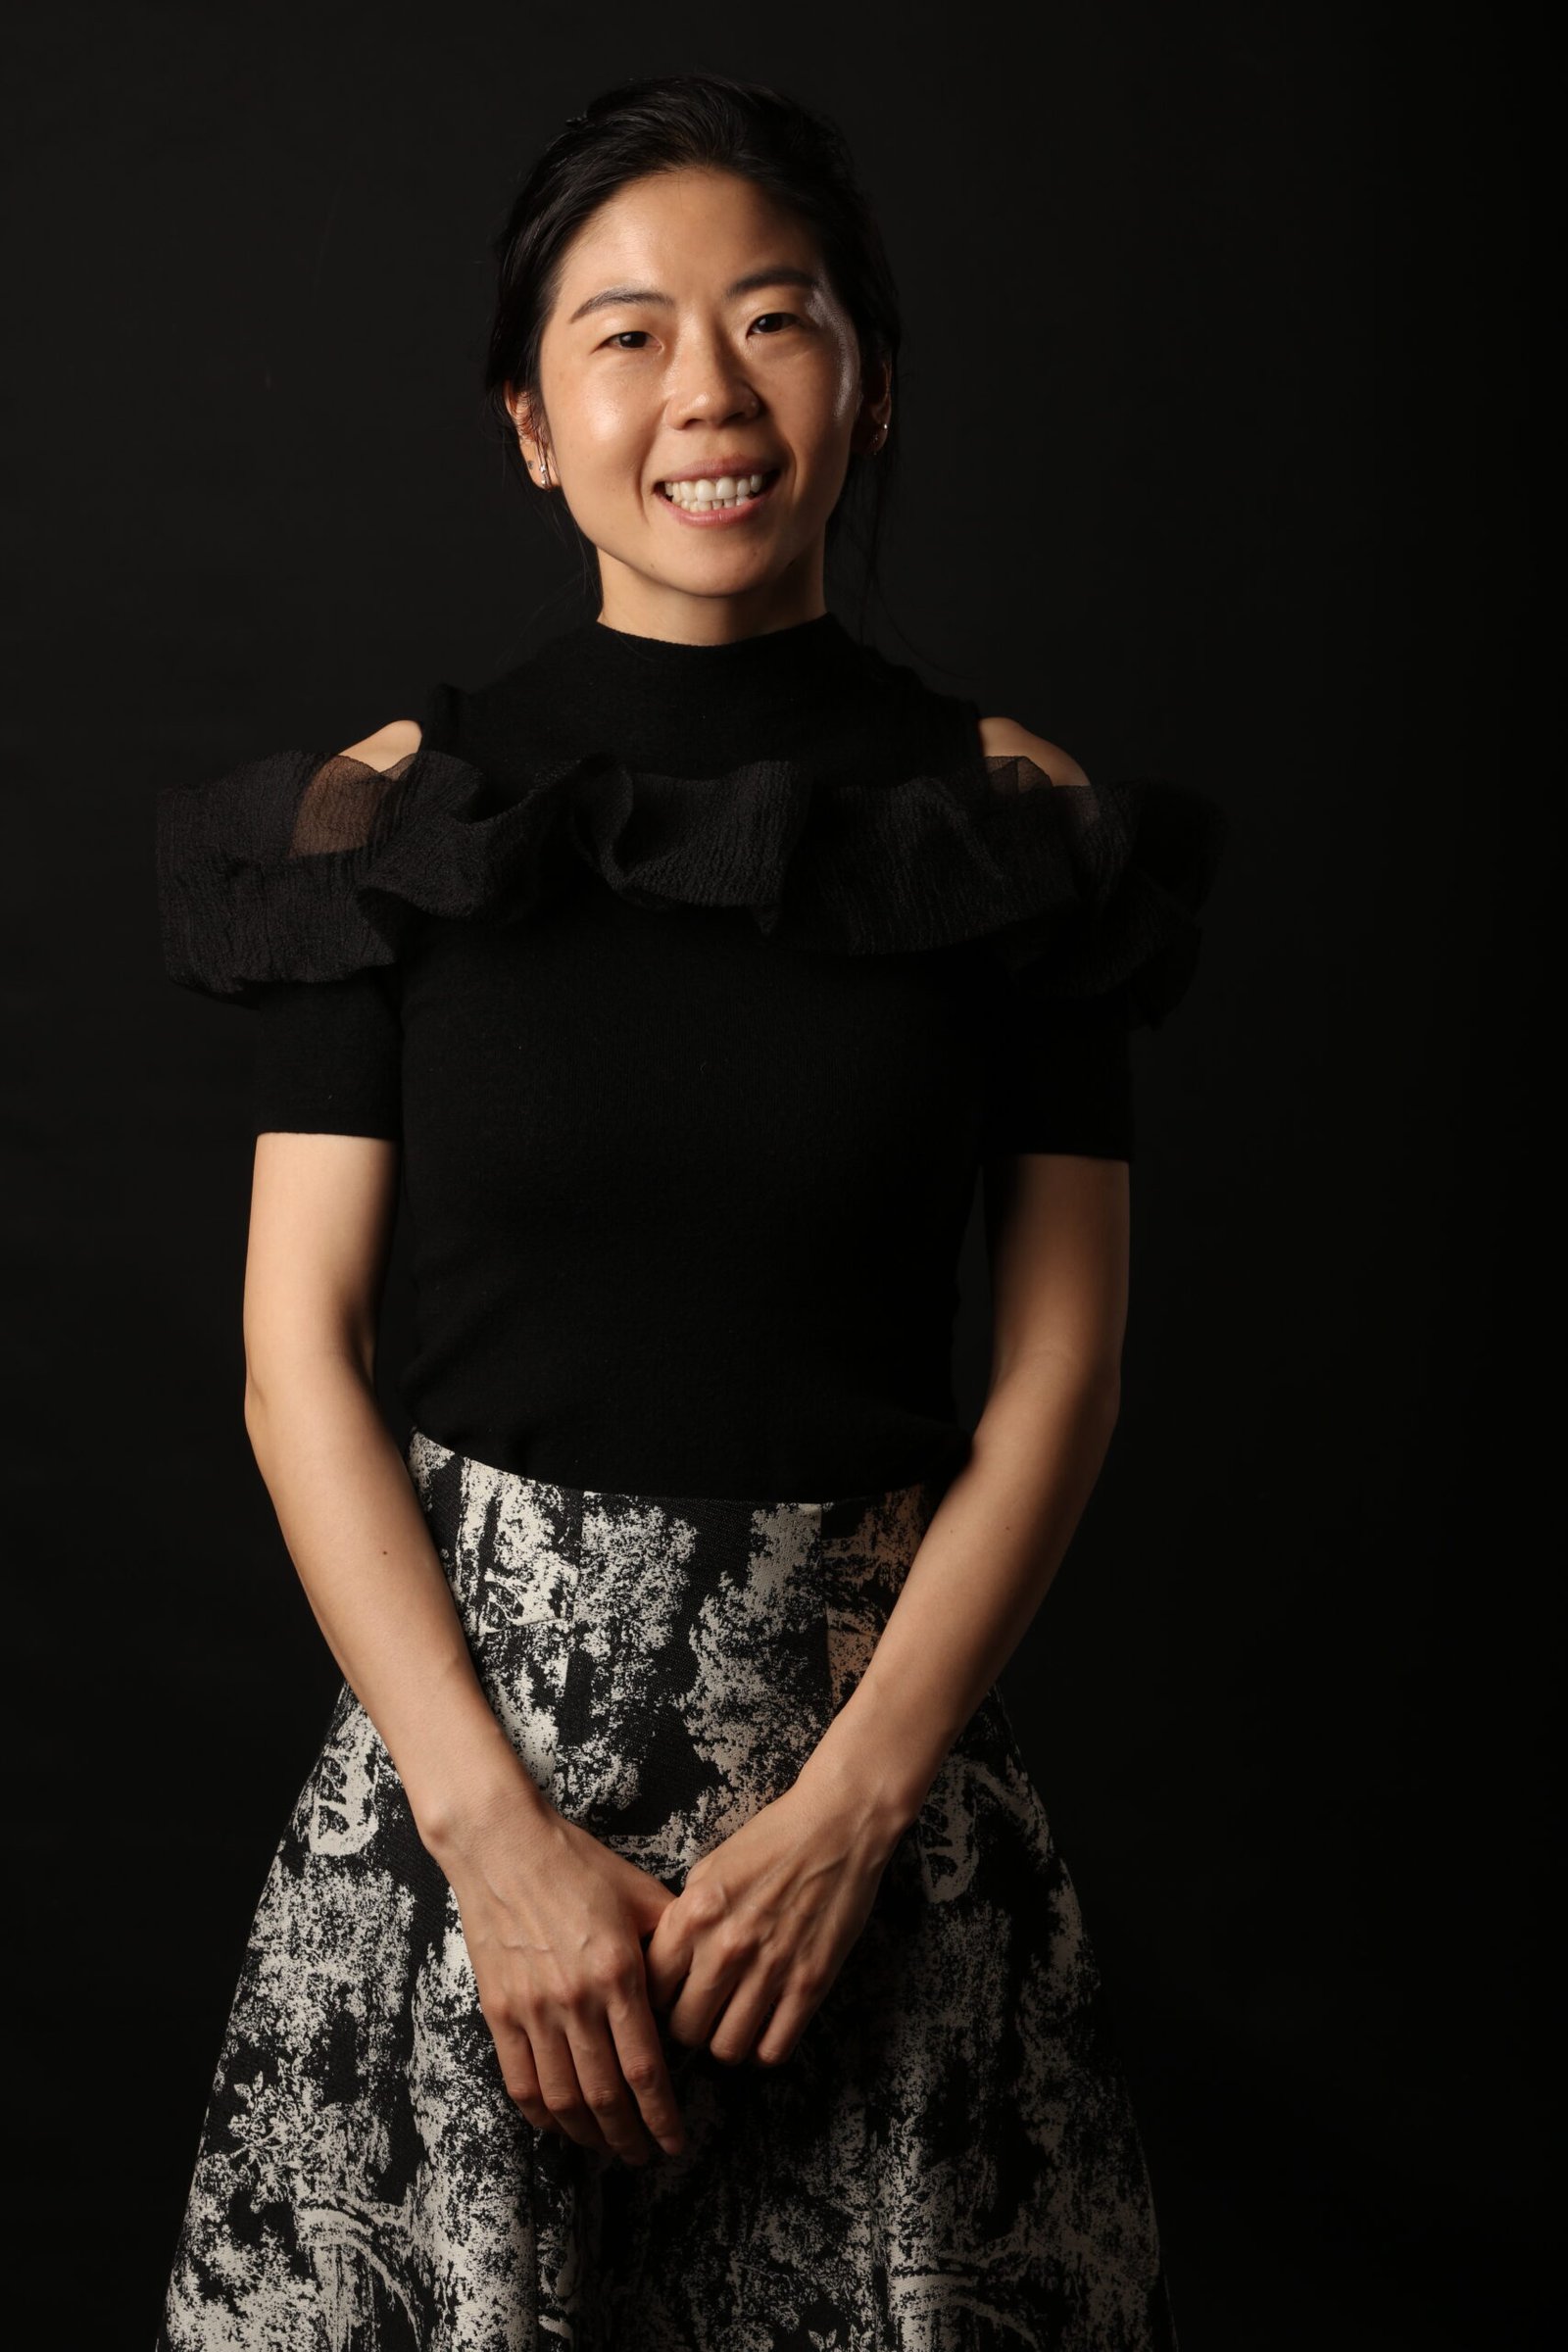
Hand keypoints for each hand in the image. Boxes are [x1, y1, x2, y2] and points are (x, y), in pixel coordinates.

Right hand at [440, 1790, 688, 2164]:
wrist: (502, 1845)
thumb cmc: (577, 1864)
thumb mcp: (640, 1893)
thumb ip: (672, 1942)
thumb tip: (699, 1981)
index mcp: (619, 1972)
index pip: (647, 2069)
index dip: (663, 2116)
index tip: (676, 2141)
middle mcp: (576, 1999)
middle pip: (606, 2096)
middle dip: (631, 2136)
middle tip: (646, 2155)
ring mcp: (532, 2009)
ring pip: (563, 2099)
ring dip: (589, 2135)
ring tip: (609, 2147)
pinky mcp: (498, 2011)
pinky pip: (520, 2081)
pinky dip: (542, 2115)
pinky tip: (560, 2125)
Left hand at [642, 1769, 903, 2068]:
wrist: (837, 1826)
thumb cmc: (773, 1840)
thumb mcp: (710, 1868)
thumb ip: (686, 1918)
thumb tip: (668, 1962)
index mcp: (694, 1914)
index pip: (651, 1989)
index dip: (658, 1998)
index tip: (672, 1996)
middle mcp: (726, 1947)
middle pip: (685, 2029)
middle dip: (689, 2027)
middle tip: (702, 2015)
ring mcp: (770, 1969)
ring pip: (726, 2048)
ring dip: (725, 2042)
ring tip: (733, 2024)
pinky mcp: (810, 1984)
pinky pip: (773, 2049)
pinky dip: (764, 2050)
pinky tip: (764, 2030)